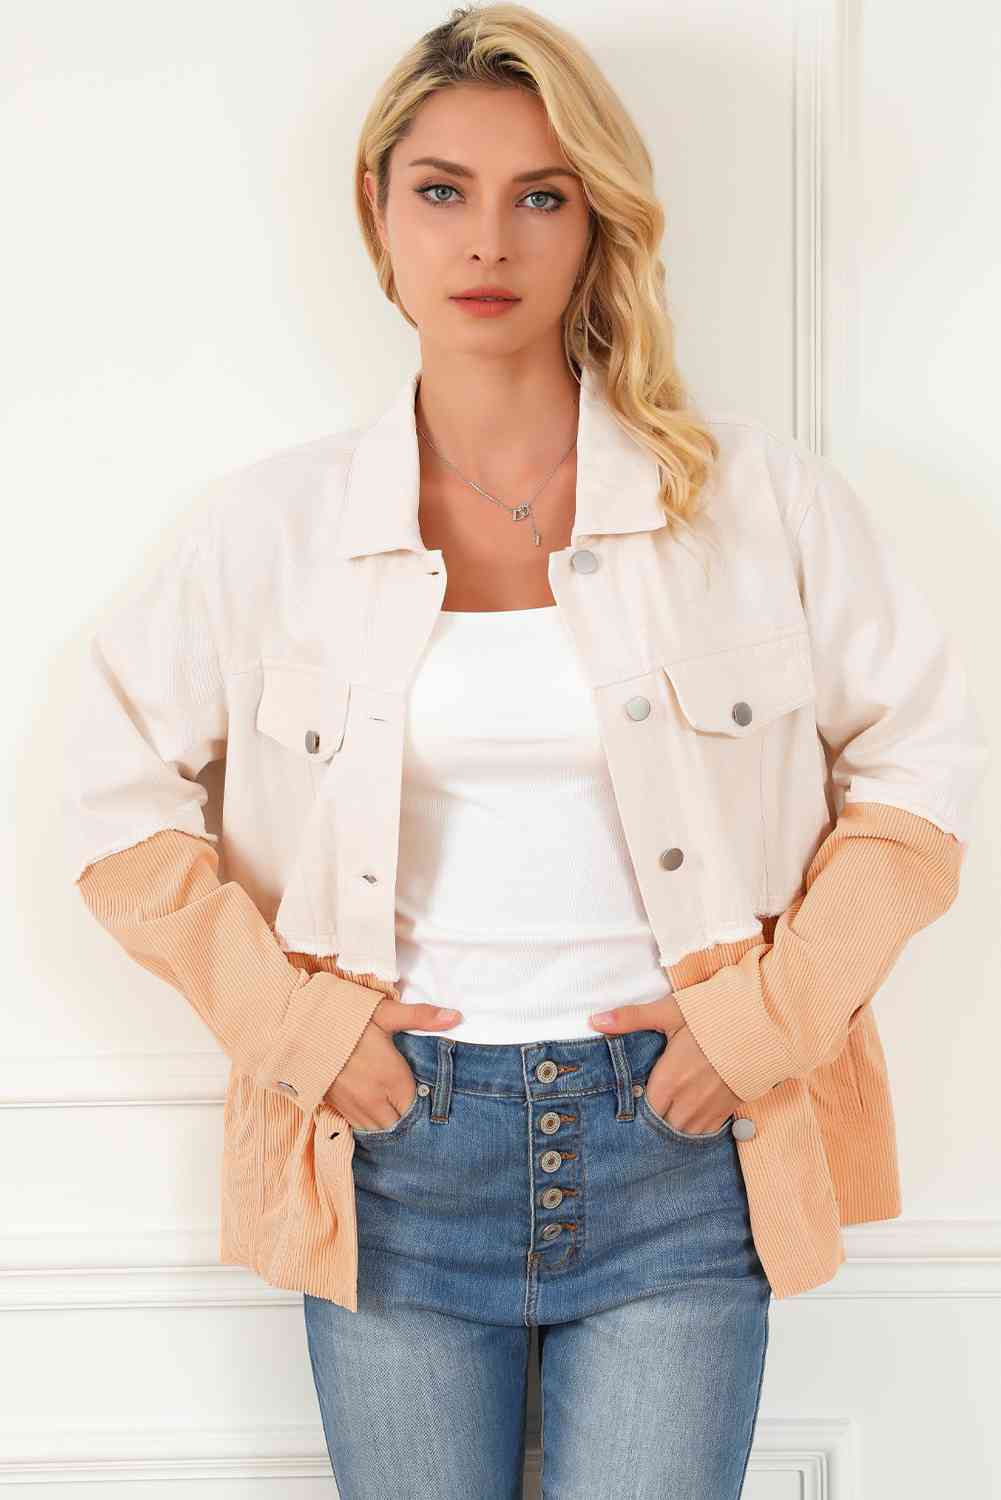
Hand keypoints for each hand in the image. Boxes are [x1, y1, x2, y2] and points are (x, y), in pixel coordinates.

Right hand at [322, 996, 462, 1130]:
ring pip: (380, 1130)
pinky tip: (374, 1110)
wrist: (298, 1032)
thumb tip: (456, 1016)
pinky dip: (370, 1123)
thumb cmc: (345, 1020)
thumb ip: (420, 1017)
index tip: (426, 1092)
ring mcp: (354, 1108)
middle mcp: (375, 1100)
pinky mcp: (336, 1109)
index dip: (424, 1102)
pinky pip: (360, 1128)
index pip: (418, 1107)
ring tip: (394, 1109)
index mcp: (392, 1078)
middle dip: (408, 1117)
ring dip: (389, 1123)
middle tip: (412, 1103)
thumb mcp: (384, 1013)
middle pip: (400, 1124)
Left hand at [588, 994, 741, 1134]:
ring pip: (683, 1133)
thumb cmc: (714, 1016)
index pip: (643, 1111)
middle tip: (650, 1107)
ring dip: (674, 1126)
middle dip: (654, 1120)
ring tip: (669, 1112)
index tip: (635, 1099)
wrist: (764, 1024)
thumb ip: (631, 1018)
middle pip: (661, 1126)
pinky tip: (692, 1113)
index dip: (637, 1107)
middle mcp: (687, 1102)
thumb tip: (594, 1020)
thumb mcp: (670, 1012)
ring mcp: (710, 1110)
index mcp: (668, 1081)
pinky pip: (706, 1132)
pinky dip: (696, 1127)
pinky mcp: (729, 1110)